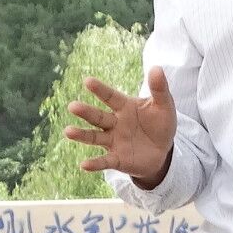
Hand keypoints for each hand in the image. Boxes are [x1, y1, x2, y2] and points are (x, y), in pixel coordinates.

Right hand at [64, 71, 176, 185]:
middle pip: (98, 117)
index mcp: (124, 107)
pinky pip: (104, 161)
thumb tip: (157, 68)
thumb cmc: (160, 124)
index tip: (87, 81)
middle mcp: (114, 123)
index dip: (100, 89)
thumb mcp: (164, 106)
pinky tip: (84, 165)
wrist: (163, 151)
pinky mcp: (116, 159)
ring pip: (94, 137)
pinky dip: (94, 163)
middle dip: (85, 112)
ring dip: (82, 135)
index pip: (110, 97)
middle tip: (72, 106)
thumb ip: (159, 89)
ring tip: (68, 131)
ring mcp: (113, 141)